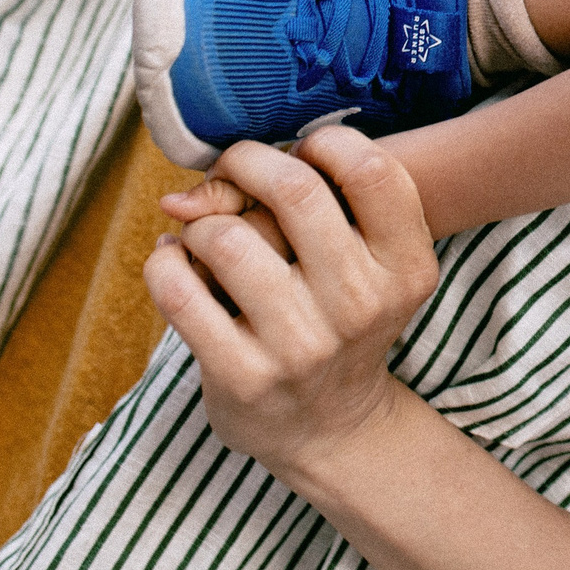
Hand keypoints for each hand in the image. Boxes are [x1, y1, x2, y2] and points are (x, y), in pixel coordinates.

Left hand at [144, 128, 441, 476]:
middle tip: (233, 170)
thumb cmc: (342, 318)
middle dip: (247, 162)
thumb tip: (206, 176)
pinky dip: (164, 262)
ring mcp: (301, 344)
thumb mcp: (370, 265)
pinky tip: (174, 263)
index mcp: (405, 267)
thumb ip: (325, 203)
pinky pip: (180, 291)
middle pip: (296, 190)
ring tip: (204, 235)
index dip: (326, 143)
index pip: (372, 170)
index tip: (301, 154)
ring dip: (201, 223)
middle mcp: (361, 304)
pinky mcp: (242, 375)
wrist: (331, 426)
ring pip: (226, 238)